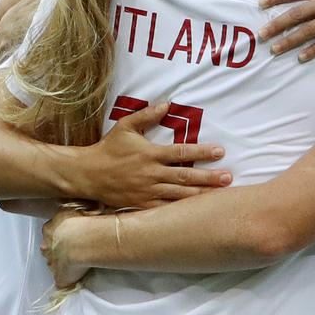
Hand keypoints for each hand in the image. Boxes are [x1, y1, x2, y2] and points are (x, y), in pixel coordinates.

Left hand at [41, 207, 91, 287]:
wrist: (83, 240)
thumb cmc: (84, 221)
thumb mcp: (78, 206)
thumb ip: (76, 209)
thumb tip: (83, 208)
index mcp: (49, 228)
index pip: (50, 231)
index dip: (61, 233)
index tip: (71, 232)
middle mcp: (46, 246)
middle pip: (49, 248)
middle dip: (59, 248)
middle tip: (75, 247)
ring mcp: (51, 263)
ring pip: (54, 263)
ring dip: (64, 262)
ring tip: (80, 261)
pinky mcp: (59, 277)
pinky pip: (62, 279)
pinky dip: (68, 278)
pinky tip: (77, 277)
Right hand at [76, 102, 230, 208]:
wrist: (87, 174)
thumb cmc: (109, 148)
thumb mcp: (125, 126)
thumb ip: (147, 115)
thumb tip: (167, 103)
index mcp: (150, 154)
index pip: (181, 152)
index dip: (202, 152)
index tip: (220, 151)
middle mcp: (151, 174)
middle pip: (185, 176)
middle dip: (208, 177)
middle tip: (228, 177)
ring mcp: (147, 191)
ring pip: (179, 194)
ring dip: (200, 194)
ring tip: (219, 194)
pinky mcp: (142, 204)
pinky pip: (165, 209)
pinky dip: (181, 210)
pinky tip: (196, 211)